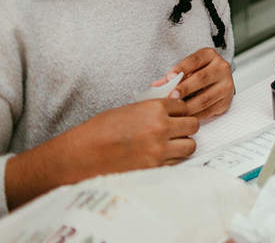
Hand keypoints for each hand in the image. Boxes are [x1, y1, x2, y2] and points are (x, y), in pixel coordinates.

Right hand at [69, 98, 199, 172]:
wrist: (80, 155)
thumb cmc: (99, 130)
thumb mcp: (128, 110)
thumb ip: (152, 109)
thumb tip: (170, 108)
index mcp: (154, 108)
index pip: (184, 106)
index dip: (179, 111)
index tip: (173, 116)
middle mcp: (161, 127)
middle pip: (193, 125)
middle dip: (185, 127)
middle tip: (176, 130)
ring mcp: (159, 149)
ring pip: (190, 145)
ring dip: (183, 144)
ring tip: (170, 145)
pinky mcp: (155, 168)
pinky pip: (177, 162)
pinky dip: (173, 159)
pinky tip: (161, 157)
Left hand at [165, 47, 234, 118]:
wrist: (216, 80)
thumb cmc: (198, 73)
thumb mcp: (187, 69)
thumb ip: (172, 77)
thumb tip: (156, 86)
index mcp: (210, 56)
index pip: (195, 60)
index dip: (181, 68)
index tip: (169, 77)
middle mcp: (222, 68)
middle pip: (202, 78)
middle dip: (184, 88)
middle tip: (171, 96)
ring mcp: (226, 85)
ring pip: (205, 98)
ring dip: (187, 106)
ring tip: (174, 110)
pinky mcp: (226, 101)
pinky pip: (208, 111)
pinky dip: (194, 115)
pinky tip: (184, 116)